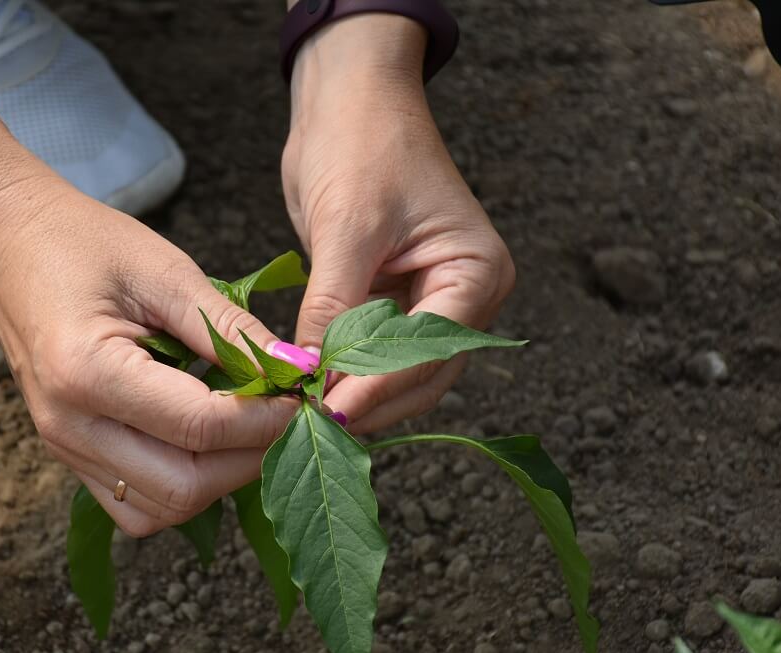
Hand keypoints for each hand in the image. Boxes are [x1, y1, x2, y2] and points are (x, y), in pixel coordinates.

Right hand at [0, 175, 298, 534]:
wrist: (8, 244)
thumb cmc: (83, 244)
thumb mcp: (167, 273)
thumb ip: (232, 330)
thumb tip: (299, 370)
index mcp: (86, 372)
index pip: (200, 426)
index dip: (267, 420)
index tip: (306, 397)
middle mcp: (68, 426)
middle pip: (185, 486)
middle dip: (250, 460)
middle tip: (286, 418)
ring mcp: (64, 448)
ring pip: (161, 511)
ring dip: (220, 481)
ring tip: (250, 429)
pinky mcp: (70, 455)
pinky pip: (136, 507)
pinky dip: (184, 488)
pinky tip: (208, 444)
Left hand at [282, 15, 515, 433]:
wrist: (347, 98)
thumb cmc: (361, 141)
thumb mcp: (347, 226)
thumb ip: (333, 306)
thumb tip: (309, 375)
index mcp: (476, 272)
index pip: (431, 351)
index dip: (379, 387)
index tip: (328, 412)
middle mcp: (463, 296)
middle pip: (421, 376)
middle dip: (368, 401)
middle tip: (310, 425)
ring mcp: (428, 302)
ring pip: (396, 374)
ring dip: (355, 394)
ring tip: (305, 415)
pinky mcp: (392, 302)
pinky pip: (372, 353)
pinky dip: (344, 372)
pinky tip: (310, 387)